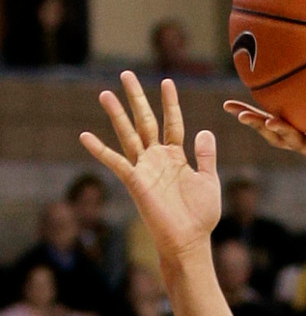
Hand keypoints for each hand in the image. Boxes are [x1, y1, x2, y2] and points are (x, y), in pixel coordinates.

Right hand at [80, 76, 221, 266]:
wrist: (190, 241)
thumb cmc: (201, 216)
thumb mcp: (209, 182)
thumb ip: (206, 156)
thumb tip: (205, 131)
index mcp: (176, 156)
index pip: (172, 123)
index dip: (170, 103)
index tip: (167, 81)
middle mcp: (157, 158)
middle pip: (145, 121)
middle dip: (136, 98)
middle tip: (126, 74)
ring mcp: (145, 169)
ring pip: (128, 135)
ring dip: (117, 115)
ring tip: (105, 93)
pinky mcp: (135, 182)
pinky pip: (116, 162)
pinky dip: (100, 150)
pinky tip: (85, 136)